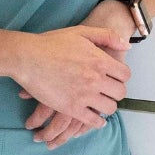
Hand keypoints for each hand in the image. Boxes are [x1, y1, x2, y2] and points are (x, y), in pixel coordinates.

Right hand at [10, 26, 128, 147]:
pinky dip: (96, 122)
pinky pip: (93, 121)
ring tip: (100, 103)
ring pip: (109, 108)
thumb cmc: (52, 43)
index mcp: (100, 60)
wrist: (28, 57)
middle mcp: (96, 79)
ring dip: (107, 107)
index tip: (114, 78)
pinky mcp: (71, 108)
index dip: (121, 77)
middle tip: (108, 92)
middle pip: (120, 93)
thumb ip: (107, 36)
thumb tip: (127, 46)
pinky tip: (94, 118)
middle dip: (116, 93)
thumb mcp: (81, 32)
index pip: (125, 75)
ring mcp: (84, 95)